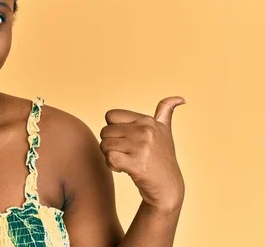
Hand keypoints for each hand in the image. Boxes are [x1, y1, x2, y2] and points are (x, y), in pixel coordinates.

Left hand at [99, 96, 185, 211]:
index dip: (113, 129)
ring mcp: (141, 147)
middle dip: (110, 144)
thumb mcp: (165, 131)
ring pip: (104, 145)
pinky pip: (109, 158)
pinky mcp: (136, 163)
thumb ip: (166, 111)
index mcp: (147, 120)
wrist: (168, 187)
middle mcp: (145, 131)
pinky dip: (112, 165)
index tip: (126, 139)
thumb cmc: (161, 157)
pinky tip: (123, 169)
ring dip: (109, 156)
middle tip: (125, 153)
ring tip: (126, 160)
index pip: (110, 115)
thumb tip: (180, 98)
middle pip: (105, 131)